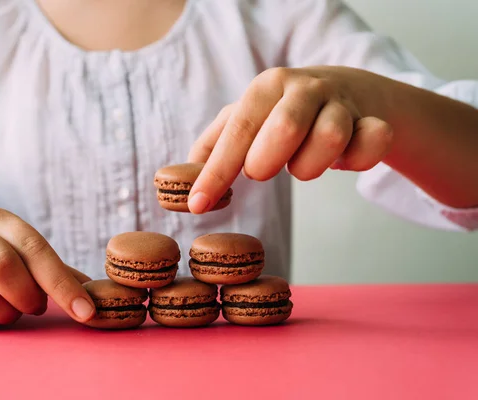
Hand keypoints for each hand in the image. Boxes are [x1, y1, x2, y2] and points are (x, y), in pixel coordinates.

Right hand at [0, 206, 94, 330]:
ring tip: (12, 310)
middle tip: (37, 307)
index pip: (34, 249)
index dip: (62, 283)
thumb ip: (55, 268)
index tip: (85, 310)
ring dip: (8, 313)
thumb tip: (93, 290)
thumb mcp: (19, 251)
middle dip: (29, 297)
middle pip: (2, 268)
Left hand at [187, 66, 393, 213]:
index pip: (238, 131)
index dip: (216, 172)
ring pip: (329, 139)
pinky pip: (372, 144)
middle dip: (266, 162)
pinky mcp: (374, 121)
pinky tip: (343, 161)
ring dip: (310, 166)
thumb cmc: (283, 112)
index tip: (199, 205)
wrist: (348, 90)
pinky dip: (356, 161)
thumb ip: (214, 148)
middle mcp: (305, 88)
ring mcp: (343, 103)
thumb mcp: (245, 120)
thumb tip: (183, 182)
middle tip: (264, 169)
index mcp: (266, 87)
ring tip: (303, 162)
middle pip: (284, 128)